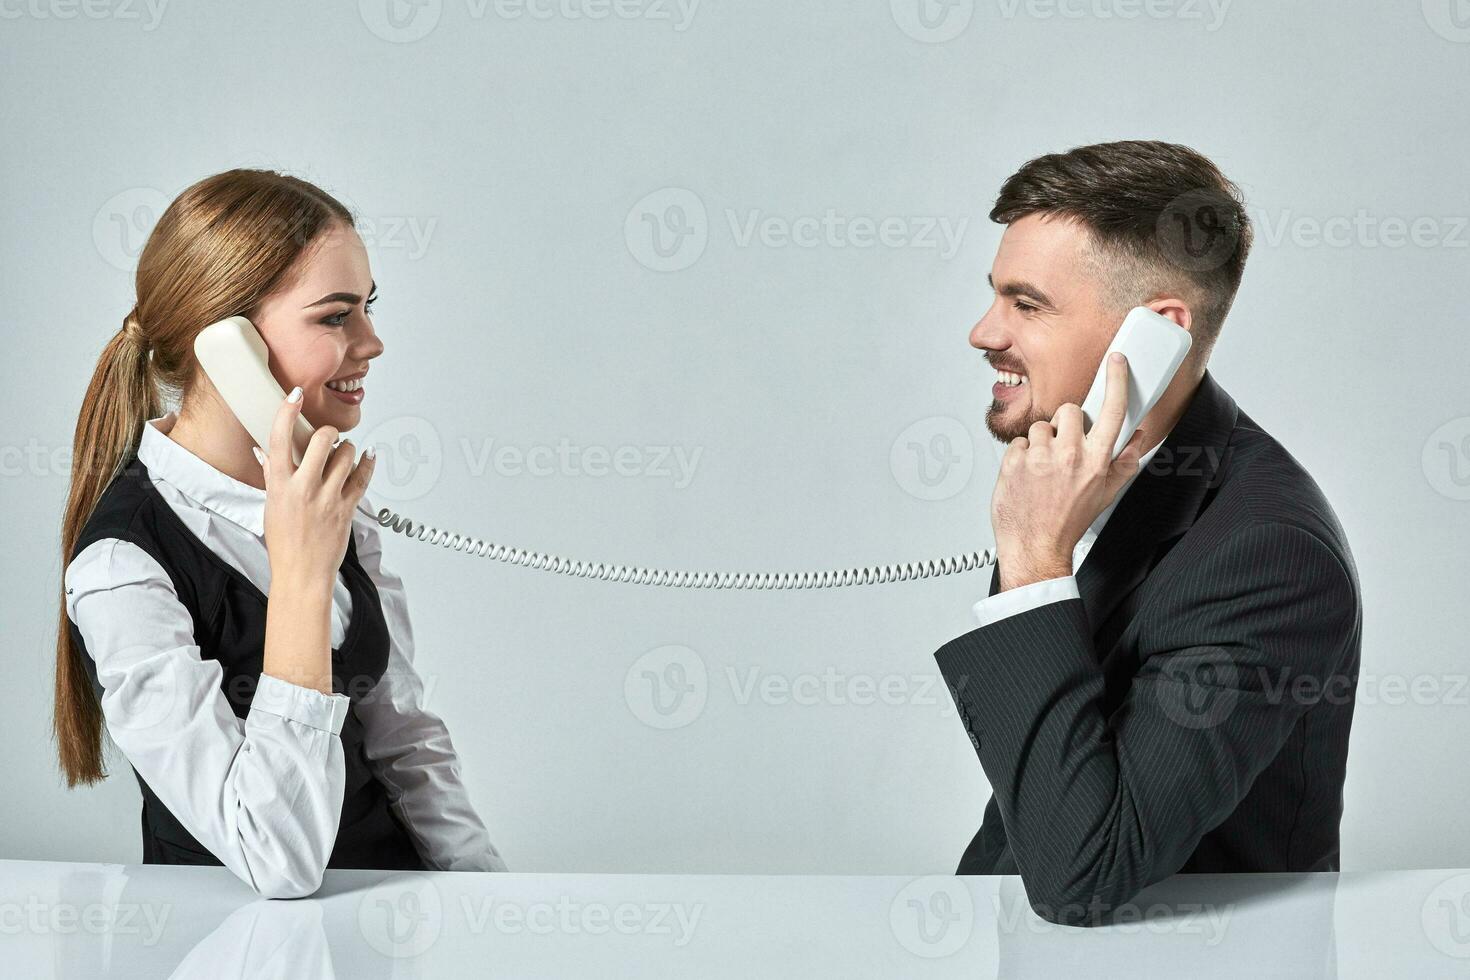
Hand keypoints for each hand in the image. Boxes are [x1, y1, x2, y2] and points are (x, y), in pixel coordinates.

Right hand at [255, 386, 375, 585]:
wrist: (301, 574)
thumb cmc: (284, 543)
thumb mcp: (270, 506)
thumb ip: (272, 476)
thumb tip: (264, 450)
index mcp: (278, 486)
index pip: (279, 439)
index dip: (287, 412)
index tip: (294, 394)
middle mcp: (303, 488)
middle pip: (321, 440)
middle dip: (328, 433)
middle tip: (328, 439)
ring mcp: (327, 498)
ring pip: (346, 455)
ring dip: (347, 450)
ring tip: (343, 455)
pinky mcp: (348, 508)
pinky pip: (363, 477)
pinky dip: (367, 462)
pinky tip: (369, 455)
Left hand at [990, 352, 1146, 591]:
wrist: (1035, 548)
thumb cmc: (1069, 522)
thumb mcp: (1106, 494)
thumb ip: (1125, 461)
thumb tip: (1139, 436)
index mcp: (1097, 461)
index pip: (1112, 410)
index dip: (1117, 380)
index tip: (1116, 360)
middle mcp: (1069, 455)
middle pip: (1069, 411)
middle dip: (1067, 424)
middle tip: (1064, 448)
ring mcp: (1039, 458)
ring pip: (1041, 427)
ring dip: (1042, 443)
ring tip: (1044, 469)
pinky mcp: (1013, 462)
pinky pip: (1019, 443)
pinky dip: (1021, 456)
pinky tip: (1027, 476)